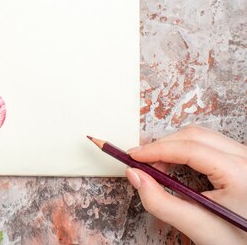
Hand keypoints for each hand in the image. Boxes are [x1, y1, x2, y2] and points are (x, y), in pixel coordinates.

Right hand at [126, 125, 246, 244]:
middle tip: (141, 161)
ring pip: (202, 136)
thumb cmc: (238, 241)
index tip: (134, 156)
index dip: (156, 150)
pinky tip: (175, 164)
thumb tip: (135, 176)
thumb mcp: (196, 226)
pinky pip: (210, 143)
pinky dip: (187, 149)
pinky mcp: (242, 162)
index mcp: (240, 173)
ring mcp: (246, 158)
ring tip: (156, 165)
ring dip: (174, 146)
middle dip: (162, 146)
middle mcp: (246, 159)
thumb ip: (160, 202)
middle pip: (194, 136)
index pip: (189, 149)